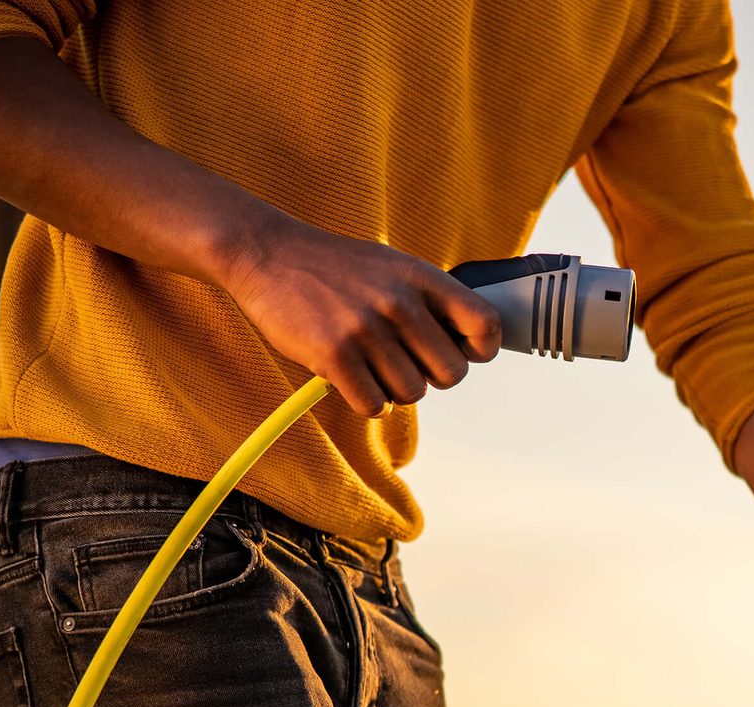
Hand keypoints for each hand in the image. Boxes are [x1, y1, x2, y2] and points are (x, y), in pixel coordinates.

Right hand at [217, 219, 501, 415]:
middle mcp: (399, 302)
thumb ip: (431, 300)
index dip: (480, 350)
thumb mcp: (394, 266)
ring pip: (412, 394)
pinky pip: (374, 406)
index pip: (486, 325)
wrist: (267, 253)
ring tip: (370, 365)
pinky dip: (366, 401)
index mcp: (422, 278)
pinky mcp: (334, 355)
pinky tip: (351, 377)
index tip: (461, 353)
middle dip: (431, 377)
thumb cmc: (336, 268)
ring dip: (393, 389)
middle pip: (452, 374)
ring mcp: (366, 329)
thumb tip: (470, 347)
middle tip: (404, 363)